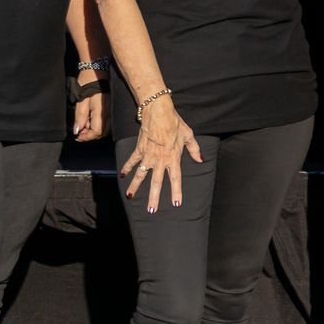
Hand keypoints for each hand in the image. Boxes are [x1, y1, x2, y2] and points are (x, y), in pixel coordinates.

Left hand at [72, 74, 105, 140]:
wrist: (96, 71)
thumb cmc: (87, 84)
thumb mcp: (80, 100)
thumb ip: (80, 117)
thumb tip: (77, 131)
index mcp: (101, 112)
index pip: (97, 132)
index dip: (86, 137)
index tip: (76, 136)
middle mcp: (108, 113)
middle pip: (102, 132)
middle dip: (89, 135)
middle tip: (78, 131)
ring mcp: (109, 110)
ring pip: (104, 128)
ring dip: (92, 130)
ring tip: (82, 124)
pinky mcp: (108, 108)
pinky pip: (104, 121)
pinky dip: (96, 124)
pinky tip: (88, 118)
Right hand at [120, 96, 201, 213]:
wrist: (159, 112)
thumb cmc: (175, 123)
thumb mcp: (188, 135)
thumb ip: (194, 149)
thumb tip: (201, 159)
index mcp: (173, 158)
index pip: (176, 178)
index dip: (176, 192)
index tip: (176, 203)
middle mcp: (160, 160)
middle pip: (156, 182)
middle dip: (154, 198)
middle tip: (151, 211)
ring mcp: (148, 156)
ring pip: (141, 175)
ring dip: (135, 186)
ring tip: (130, 197)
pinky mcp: (139, 149)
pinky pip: (132, 161)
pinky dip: (127, 168)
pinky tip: (122, 176)